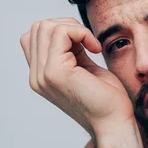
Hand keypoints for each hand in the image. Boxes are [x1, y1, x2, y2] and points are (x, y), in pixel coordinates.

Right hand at [20, 18, 134, 136]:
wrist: (114, 122)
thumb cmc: (106, 98)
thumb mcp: (83, 67)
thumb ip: (70, 50)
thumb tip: (68, 28)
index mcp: (41, 76)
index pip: (33, 37)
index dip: (59, 30)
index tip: (82, 43)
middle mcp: (37, 76)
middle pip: (39, 27)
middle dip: (68, 25)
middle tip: (88, 42)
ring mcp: (43, 75)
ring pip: (47, 26)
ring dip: (75, 28)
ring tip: (91, 45)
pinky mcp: (55, 72)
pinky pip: (61, 33)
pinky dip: (81, 32)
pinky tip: (95, 49)